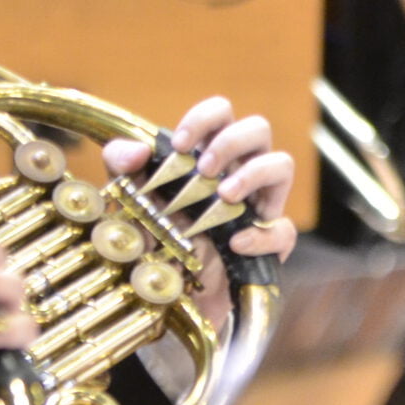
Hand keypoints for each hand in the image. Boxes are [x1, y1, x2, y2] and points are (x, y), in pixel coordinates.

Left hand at [102, 97, 296, 326]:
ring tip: (223, 195)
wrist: (161, 291)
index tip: (179, 144)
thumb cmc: (148, 233)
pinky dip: (262, 235)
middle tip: (203, 170)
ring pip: (282, 165)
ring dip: (254, 173)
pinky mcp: (266, 244)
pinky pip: (284, 231)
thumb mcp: (124, 197)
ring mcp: (255, 206)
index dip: (205, 118)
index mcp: (203, 155)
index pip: (221, 113)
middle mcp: (234, 172)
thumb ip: (120, 165)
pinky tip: (234, 243)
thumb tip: (137, 151)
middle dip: (232, 142)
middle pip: (257, 128)